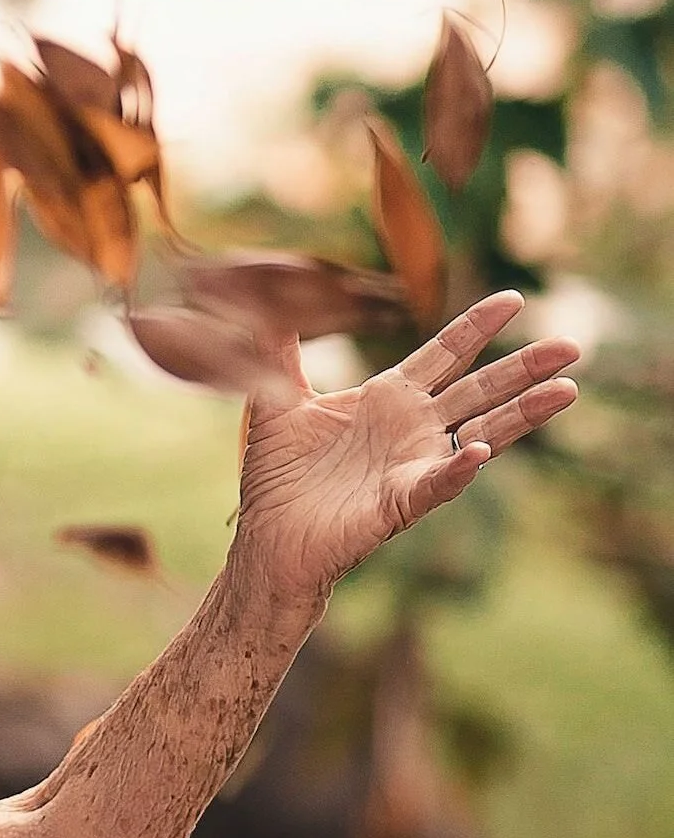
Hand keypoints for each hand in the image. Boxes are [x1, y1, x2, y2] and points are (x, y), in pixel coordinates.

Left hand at [234, 291, 579, 605]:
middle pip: (480, 390)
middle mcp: (412, 429)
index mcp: (389, 399)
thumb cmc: (277, 478)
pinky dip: (458, 469)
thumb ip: (280, 354)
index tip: (514, 298)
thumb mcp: (276, 405)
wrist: (266, 539)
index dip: (477, 327)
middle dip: (524, 367)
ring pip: (482, 434)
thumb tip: (269, 302)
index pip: (445, 354)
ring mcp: (413, 466)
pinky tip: (479, 454)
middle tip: (572, 345)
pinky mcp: (400, 504)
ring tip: (566, 390)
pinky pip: (438, 484)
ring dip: (523, 415)